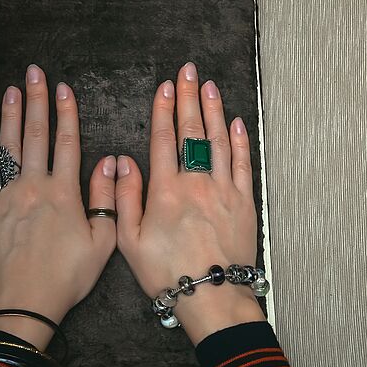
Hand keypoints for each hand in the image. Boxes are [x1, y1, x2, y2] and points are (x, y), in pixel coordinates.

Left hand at [0, 64, 117, 349]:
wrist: (21, 303)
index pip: (66, 143)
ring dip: (11, 116)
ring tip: (12, 89)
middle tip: (33, 73)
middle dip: (37, 101)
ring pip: (9, 147)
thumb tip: (110, 164)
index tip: (64, 88)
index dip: (66, 113)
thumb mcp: (101, 243)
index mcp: (64, 194)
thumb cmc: (65, 278)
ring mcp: (6, 197)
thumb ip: (107, 200)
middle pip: (35, 136)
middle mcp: (33, 187)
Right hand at [115, 62, 265, 345]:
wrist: (211, 295)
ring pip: (218, 141)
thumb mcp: (129, 241)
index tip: (165, 86)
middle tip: (188, 71)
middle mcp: (196, 183)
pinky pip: (241, 163)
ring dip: (213, 110)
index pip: (164, 139)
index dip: (164, 109)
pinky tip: (235, 123)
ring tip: (209, 85)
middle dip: (188, 98)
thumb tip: (122, 163)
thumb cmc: (167, 273)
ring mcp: (223, 190)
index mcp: (165, 190)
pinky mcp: (244, 202)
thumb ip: (125, 199)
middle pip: (192, 131)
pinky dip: (238, 141)